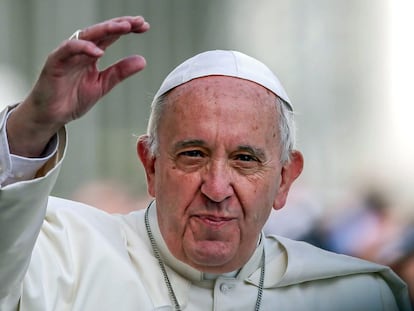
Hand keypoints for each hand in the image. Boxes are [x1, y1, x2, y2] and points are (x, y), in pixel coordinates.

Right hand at [6, 16, 149, 156]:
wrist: (52, 115)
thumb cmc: (73, 98)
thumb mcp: (103, 85)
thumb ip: (120, 72)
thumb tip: (143, 60)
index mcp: (92, 54)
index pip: (111, 36)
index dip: (127, 29)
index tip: (145, 27)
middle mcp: (80, 50)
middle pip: (102, 31)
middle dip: (121, 24)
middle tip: (139, 22)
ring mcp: (68, 55)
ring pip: (87, 36)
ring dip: (106, 29)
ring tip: (125, 27)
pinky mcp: (55, 62)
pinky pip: (68, 49)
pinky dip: (83, 48)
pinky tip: (99, 51)